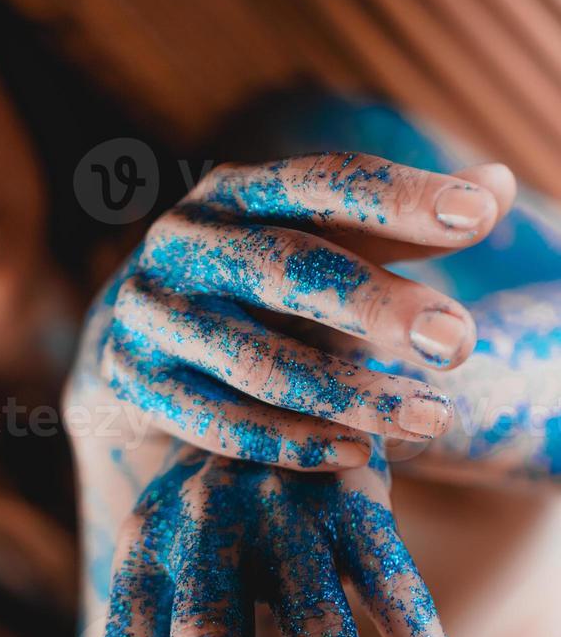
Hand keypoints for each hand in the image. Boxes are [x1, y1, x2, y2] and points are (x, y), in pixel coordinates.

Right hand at [99, 153, 509, 469]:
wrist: (136, 349)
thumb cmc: (251, 294)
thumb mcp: (318, 248)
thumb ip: (399, 226)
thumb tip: (503, 184)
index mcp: (235, 194)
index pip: (324, 183)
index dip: (402, 197)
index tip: (483, 213)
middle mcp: (183, 243)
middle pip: (286, 266)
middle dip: (377, 305)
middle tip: (459, 342)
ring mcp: (151, 315)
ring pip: (256, 360)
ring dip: (348, 394)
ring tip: (431, 418)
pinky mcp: (132, 383)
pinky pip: (215, 422)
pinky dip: (288, 443)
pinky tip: (356, 453)